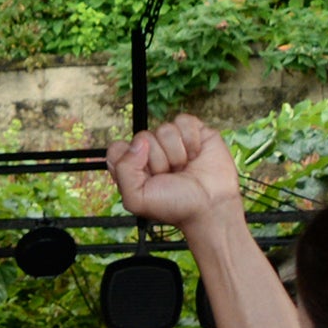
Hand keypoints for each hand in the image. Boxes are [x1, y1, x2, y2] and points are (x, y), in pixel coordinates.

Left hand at [108, 113, 241, 231]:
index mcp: (132, 167)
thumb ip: (124, 170)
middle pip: (142, 137)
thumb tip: (139, 141)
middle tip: (170, 176)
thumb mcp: (136, 199)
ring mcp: (171, 141)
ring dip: (176, 153)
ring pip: (164, 129)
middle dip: (158, 160)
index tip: (146, 177)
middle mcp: (149, 152)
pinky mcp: (193, 133)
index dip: (130, 159)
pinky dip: (191, 140)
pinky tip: (196, 155)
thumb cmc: (174, 206)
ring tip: (184, 168)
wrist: (210, 206)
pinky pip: (184, 121)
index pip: (117, 148)